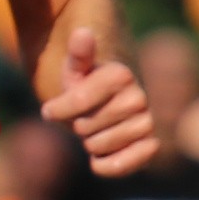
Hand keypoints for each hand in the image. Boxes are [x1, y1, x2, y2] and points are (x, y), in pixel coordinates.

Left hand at [47, 24, 153, 173]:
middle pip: (85, 127)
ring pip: (99, 145)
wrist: (104, 101)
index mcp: (121, 75)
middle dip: (76, 124)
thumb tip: (82, 34)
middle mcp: (139, 97)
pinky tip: (98, 160)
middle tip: (83, 116)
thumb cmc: (83, 83)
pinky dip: (111, 166)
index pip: (78, 101)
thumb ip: (77, 54)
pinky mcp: (149, 145)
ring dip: (89, 142)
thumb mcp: (74, 67)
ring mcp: (146, 122)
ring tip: (94, 129)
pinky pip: (130, 163)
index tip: (49, 109)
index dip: (58, 109)